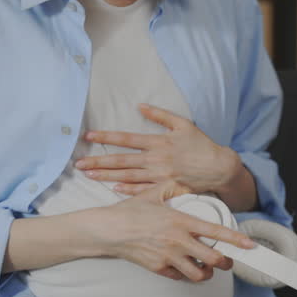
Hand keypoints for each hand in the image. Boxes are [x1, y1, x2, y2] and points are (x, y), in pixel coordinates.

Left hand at [76, 104, 239, 197]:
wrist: (218, 168)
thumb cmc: (200, 145)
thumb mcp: (183, 124)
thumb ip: (160, 115)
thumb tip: (140, 105)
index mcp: (158, 142)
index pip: (126, 139)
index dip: (106, 138)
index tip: (88, 137)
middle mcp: (155, 159)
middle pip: (121, 161)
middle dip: (98, 162)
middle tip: (78, 164)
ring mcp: (159, 176)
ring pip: (127, 176)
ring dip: (106, 176)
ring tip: (89, 176)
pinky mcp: (164, 189)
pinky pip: (142, 190)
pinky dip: (127, 190)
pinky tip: (113, 189)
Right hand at [89, 183, 254, 281]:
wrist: (108, 230)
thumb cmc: (130, 211)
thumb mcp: (154, 193)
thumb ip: (176, 188)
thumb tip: (189, 185)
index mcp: (181, 220)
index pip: (215, 231)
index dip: (235, 240)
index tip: (249, 245)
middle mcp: (178, 241)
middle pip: (213, 259)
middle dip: (225, 262)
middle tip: (228, 261)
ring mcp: (168, 257)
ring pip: (199, 274)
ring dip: (207, 273)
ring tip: (207, 268)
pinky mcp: (159, 268)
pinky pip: (180, 277)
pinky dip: (186, 275)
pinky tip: (186, 268)